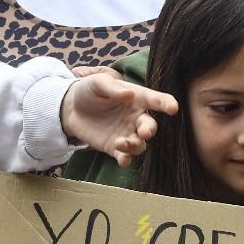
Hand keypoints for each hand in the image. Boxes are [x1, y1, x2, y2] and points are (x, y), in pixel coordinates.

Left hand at [59, 67, 177, 167]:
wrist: (71, 108)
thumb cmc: (89, 91)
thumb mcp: (98, 82)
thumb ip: (113, 88)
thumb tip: (129, 94)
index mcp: (137, 98)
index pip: (155, 100)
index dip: (166, 103)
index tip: (173, 108)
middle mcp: (135, 117)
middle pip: (150, 127)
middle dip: (149, 130)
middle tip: (144, 132)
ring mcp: (126, 134)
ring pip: (140, 145)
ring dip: (135, 146)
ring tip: (120, 143)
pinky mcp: (115, 148)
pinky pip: (125, 157)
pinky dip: (126, 160)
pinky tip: (122, 160)